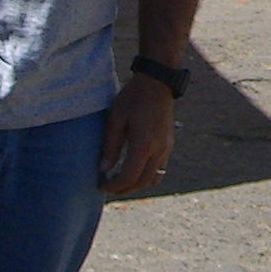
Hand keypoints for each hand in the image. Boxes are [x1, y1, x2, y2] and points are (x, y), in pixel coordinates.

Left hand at [99, 72, 174, 198]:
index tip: (101, 185)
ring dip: (137, 184)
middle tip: (108, 186)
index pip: (129, 177)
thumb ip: (110, 146)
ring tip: (121, 181)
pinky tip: (135, 168)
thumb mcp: (116, 119)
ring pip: (154, 179)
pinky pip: (160, 169)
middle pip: (142, 182)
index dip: (114, 186)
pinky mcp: (169, 144)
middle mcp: (158, 150)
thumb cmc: (133, 98)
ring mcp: (166, 148)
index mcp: (143, 145)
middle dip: (124, 189)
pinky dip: (147, 175)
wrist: (158, 82)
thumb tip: (103, 170)